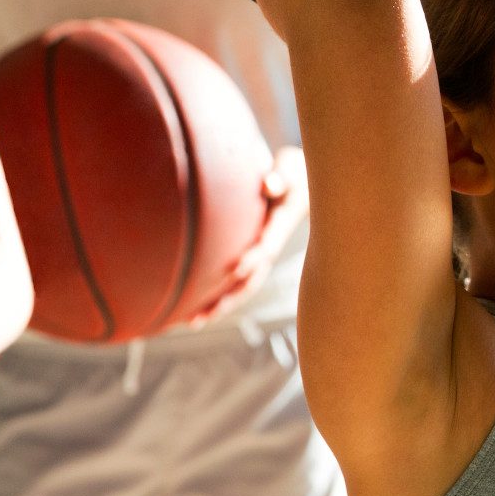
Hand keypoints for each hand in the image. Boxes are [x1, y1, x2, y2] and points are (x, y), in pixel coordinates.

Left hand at [185, 145, 308, 328]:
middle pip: (252, 278)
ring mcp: (262, 256)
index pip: (268, 245)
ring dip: (219, 305)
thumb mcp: (291, 172)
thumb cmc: (292, 175)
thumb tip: (269, 183)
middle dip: (230, 295)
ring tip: (193, 323)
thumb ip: (280, 178)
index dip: (254, 256)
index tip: (236, 267)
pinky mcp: (253, 259)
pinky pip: (235, 282)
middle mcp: (271, 246)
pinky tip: (193, 310)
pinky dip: (217, 297)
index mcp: (280, 225)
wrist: (302, 187)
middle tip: (208, 310)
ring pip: (242, 287)